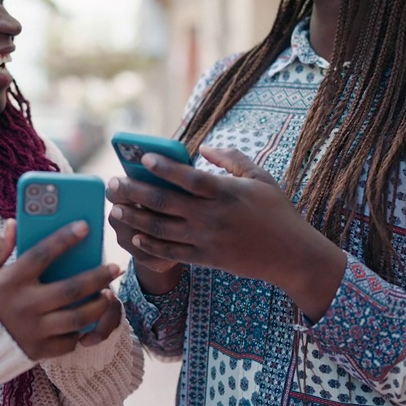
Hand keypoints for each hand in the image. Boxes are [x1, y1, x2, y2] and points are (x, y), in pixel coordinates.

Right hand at [0, 219, 121, 359]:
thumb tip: (13, 223)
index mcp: (10, 281)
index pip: (42, 254)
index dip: (65, 238)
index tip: (85, 226)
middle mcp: (24, 306)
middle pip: (71, 289)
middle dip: (98, 276)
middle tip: (115, 266)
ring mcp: (33, 331)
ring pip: (77, 318)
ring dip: (97, 305)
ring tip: (107, 294)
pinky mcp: (37, 351)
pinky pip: (68, 342)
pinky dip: (81, 331)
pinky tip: (88, 319)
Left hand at [106, 146, 346, 318]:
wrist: (291, 255)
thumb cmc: (277, 211)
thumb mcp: (260, 178)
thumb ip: (232, 159)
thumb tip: (204, 146)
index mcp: (225, 192)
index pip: (188, 178)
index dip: (164, 167)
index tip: (142, 158)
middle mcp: (212, 216)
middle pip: (165, 202)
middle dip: (135, 191)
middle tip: (113, 182)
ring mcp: (207, 239)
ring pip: (161, 229)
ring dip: (135, 218)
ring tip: (116, 207)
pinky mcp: (206, 258)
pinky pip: (171, 253)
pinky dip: (150, 246)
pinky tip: (134, 236)